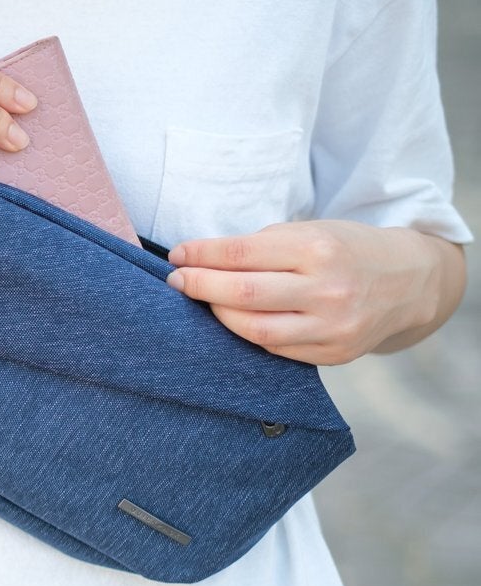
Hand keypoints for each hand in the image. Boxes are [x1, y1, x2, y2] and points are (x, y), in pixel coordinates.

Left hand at [164, 220, 441, 364]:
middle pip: (242, 294)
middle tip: (176, 280)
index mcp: (319, 249)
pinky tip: (234, 322)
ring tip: (202, 302)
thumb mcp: (311, 231)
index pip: (242, 253)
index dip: (201, 255)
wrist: (409, 282)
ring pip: (253, 330)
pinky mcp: (334, 353)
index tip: (176, 255)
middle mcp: (328, 289)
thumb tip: (198, 259)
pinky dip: (246, 335)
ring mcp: (332, 327)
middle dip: (199, 286)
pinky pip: (274, 349)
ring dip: (217, 315)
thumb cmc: (346, 250)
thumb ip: (261, 246)